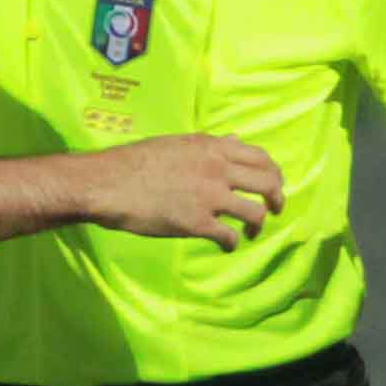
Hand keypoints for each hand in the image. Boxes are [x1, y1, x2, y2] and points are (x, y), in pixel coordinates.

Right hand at [89, 133, 282, 248]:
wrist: (108, 183)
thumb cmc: (136, 162)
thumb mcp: (177, 143)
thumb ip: (210, 145)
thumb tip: (235, 139)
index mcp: (212, 147)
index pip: (260, 157)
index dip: (273, 173)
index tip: (272, 184)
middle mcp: (217, 168)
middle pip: (268, 183)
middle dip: (277, 199)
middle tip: (274, 210)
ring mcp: (210, 196)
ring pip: (256, 212)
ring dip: (258, 225)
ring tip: (250, 232)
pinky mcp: (197, 222)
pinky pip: (230, 236)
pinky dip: (232, 244)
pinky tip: (225, 246)